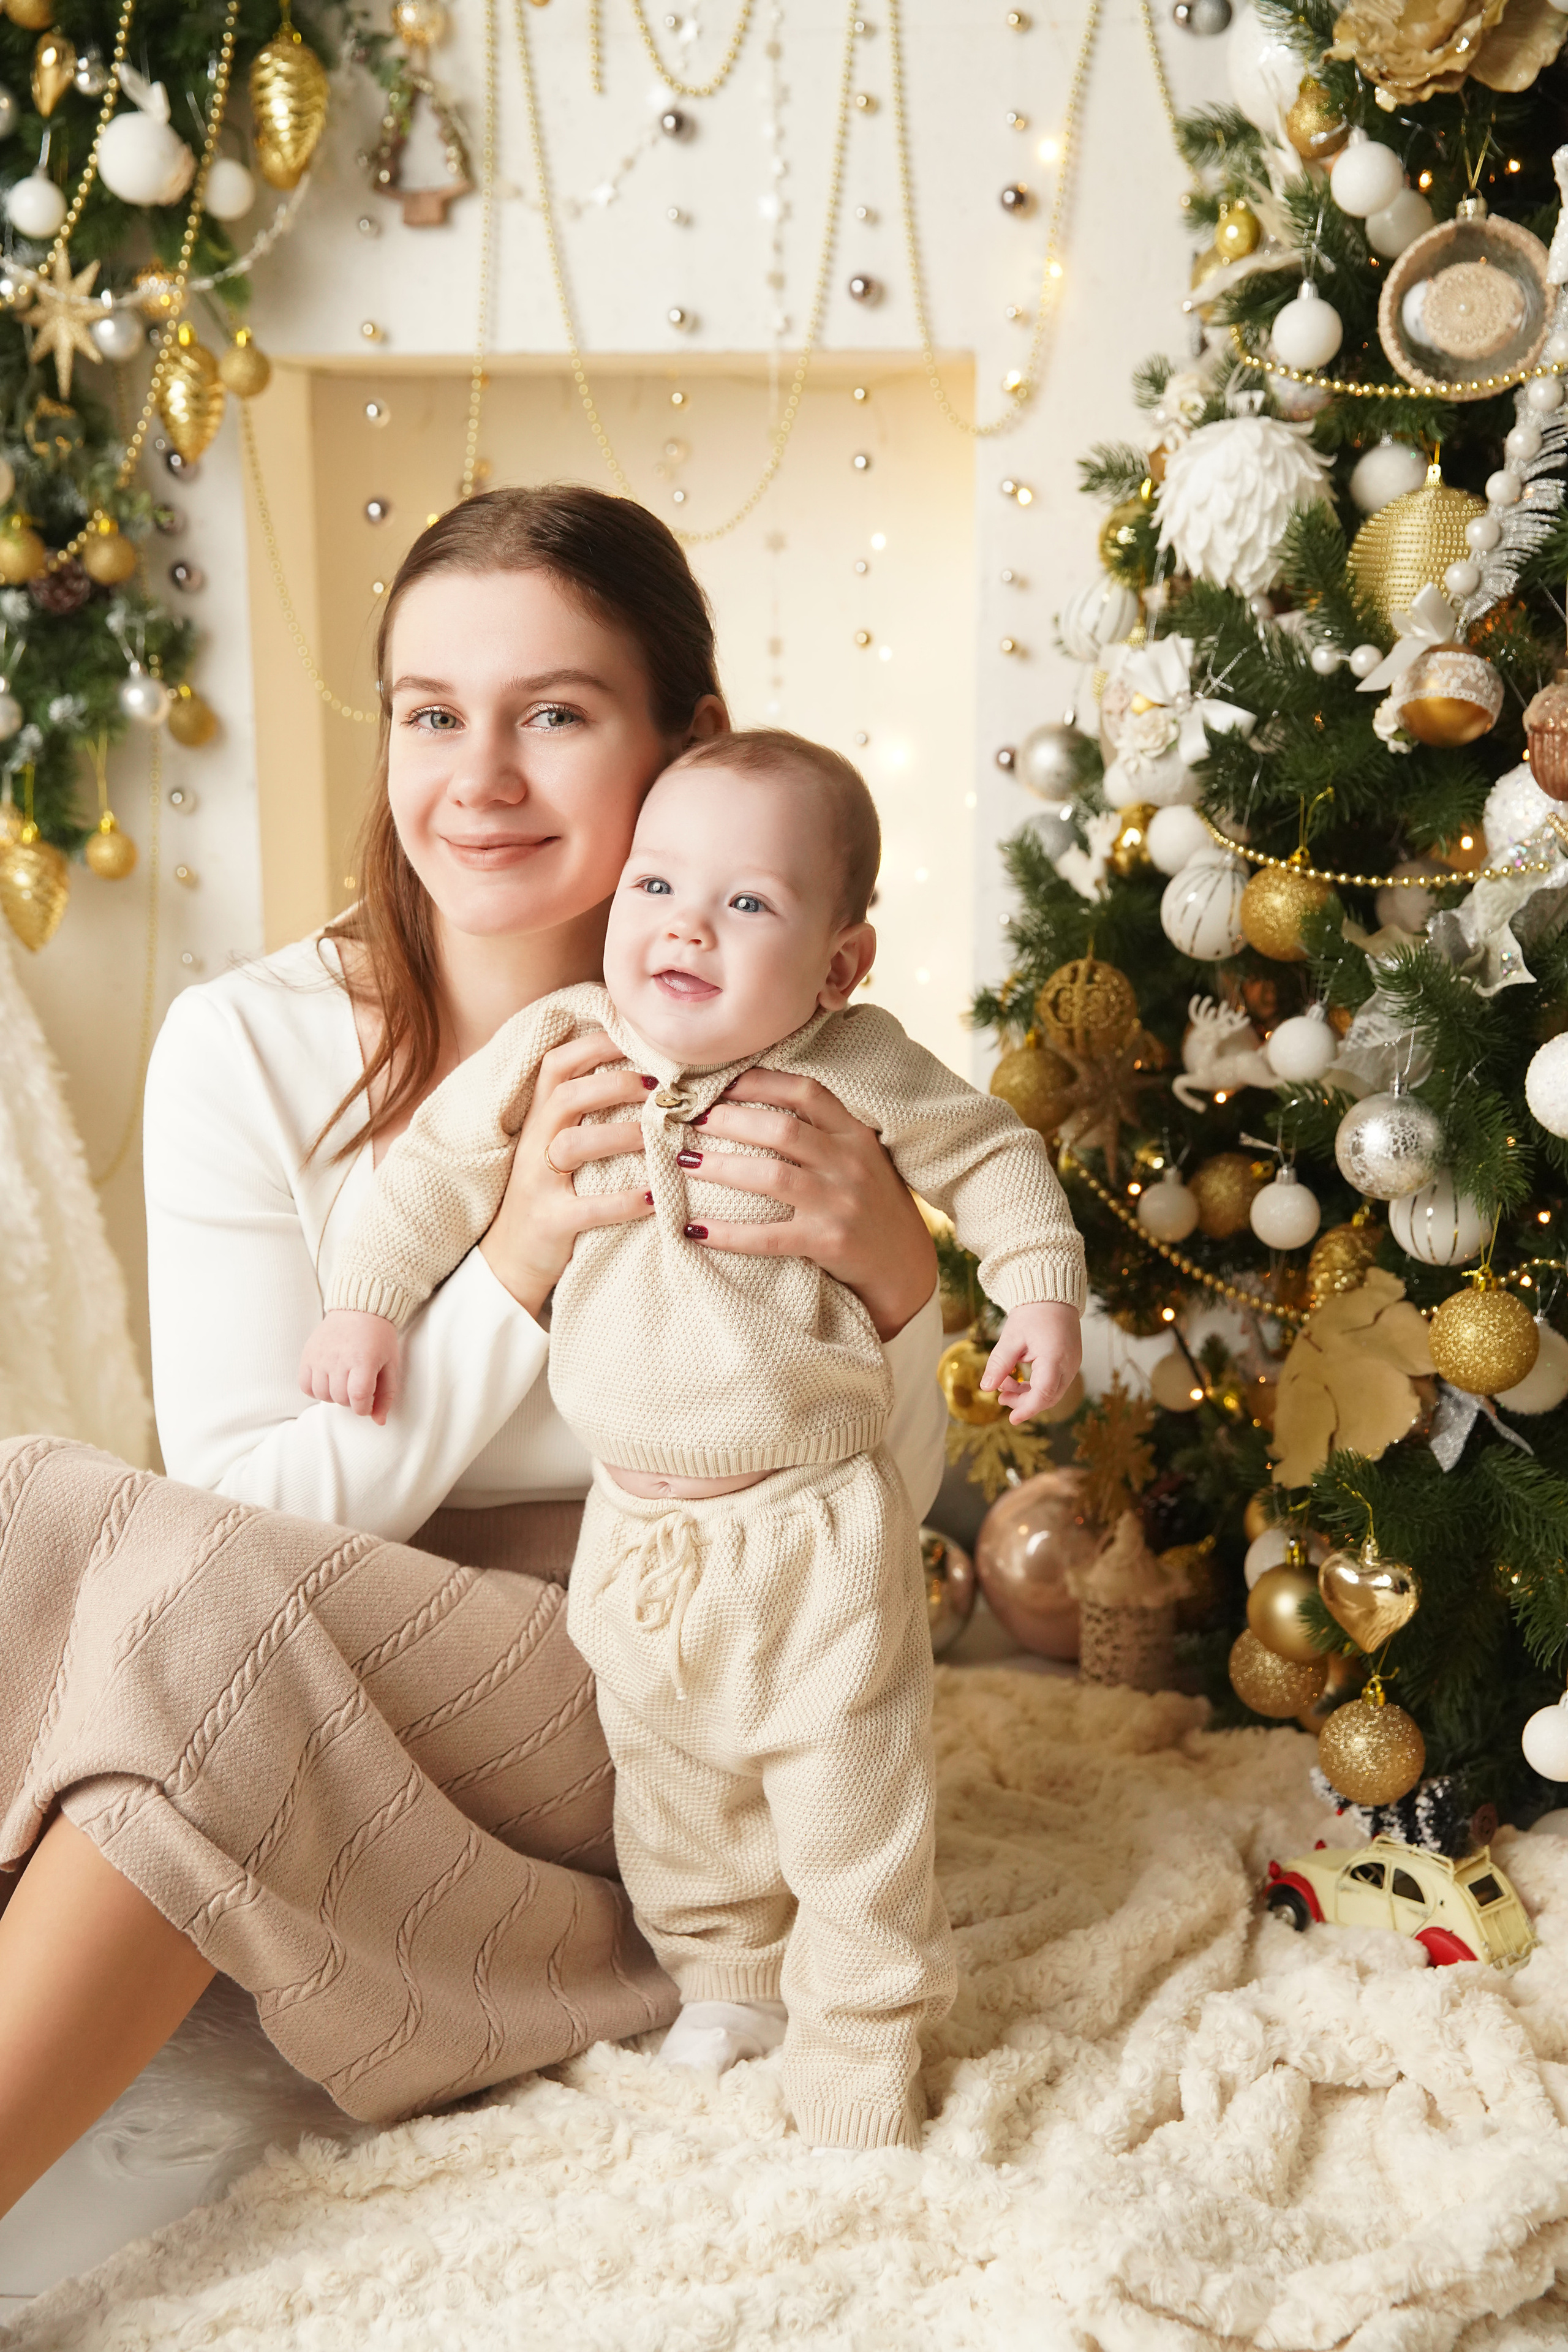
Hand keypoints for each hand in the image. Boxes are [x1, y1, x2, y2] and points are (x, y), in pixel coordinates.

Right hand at [301, 1309, 403, 1423]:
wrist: (359, 1308)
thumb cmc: (379, 1339)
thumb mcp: (391, 1365)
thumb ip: (386, 1395)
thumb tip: (379, 1422)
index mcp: (364, 1360)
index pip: (358, 1397)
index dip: (363, 1408)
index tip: (367, 1403)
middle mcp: (339, 1358)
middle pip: (341, 1398)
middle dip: (351, 1401)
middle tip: (357, 1388)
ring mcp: (320, 1356)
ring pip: (322, 1395)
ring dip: (334, 1396)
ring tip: (343, 1383)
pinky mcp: (308, 1354)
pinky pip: (305, 1385)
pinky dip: (315, 1389)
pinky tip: (327, 1381)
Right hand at [478, 1029, 653, 1318]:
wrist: (510, 1258)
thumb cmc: (551, 1191)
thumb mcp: (560, 1145)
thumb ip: (589, 1111)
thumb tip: (651, 1075)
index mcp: (541, 1118)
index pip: (559, 1064)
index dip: (597, 1046)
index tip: (640, 1039)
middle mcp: (535, 1143)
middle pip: (566, 1096)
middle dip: (615, 1084)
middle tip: (660, 1088)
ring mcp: (538, 1183)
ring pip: (573, 1144)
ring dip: (620, 1135)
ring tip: (659, 1136)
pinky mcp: (550, 1222)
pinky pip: (587, 1208)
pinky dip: (623, 1202)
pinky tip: (655, 1196)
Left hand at [676, 1068, 936, 1340]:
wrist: (904, 1267)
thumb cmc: (871, 1207)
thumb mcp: (860, 1160)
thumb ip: (824, 1134)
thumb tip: (759, 1109)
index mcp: (855, 1136)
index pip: (806, 1093)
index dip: (760, 1081)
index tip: (722, 1081)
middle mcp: (849, 1164)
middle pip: (781, 1129)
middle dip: (730, 1119)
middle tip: (692, 1119)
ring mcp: (840, 1204)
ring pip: (771, 1175)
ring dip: (721, 1166)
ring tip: (684, 1162)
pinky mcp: (828, 1242)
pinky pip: (768, 1236)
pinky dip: (728, 1234)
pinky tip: (694, 1230)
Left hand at [982, 1302, 1082, 1425]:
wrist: (1053, 1296)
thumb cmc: (1032, 1313)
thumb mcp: (1010, 1338)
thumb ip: (999, 1364)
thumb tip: (986, 1388)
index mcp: (1055, 1357)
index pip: (1044, 1392)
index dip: (1027, 1408)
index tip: (1012, 1418)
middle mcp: (1069, 1364)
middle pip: (1049, 1397)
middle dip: (1024, 1402)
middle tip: (1001, 1397)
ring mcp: (1073, 1364)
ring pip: (1053, 1392)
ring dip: (1030, 1395)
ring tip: (1006, 1387)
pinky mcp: (1071, 1362)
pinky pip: (1056, 1383)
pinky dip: (1038, 1387)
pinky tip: (1020, 1380)